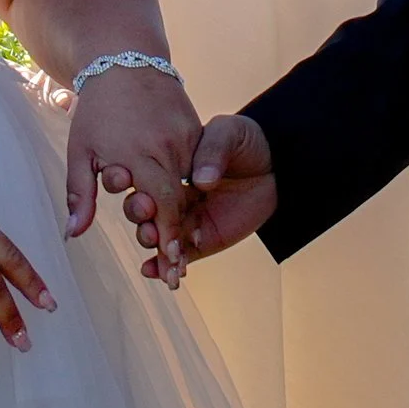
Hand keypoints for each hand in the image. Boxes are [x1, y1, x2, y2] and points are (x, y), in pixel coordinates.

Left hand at [65, 61, 202, 285]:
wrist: (126, 62)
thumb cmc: (98, 110)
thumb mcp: (81, 151)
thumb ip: (79, 195)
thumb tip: (72, 234)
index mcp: (138, 156)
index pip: (159, 206)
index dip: (165, 239)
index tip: (170, 269)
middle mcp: (167, 149)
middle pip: (179, 204)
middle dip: (178, 242)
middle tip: (176, 274)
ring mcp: (185, 139)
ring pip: (191, 189)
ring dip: (189, 221)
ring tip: (184, 251)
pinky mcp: (195, 130)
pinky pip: (197, 169)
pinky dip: (195, 194)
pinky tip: (193, 213)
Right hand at [134, 112, 276, 276]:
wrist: (274, 165)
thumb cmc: (245, 142)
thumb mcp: (228, 134)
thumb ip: (213, 151)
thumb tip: (202, 180)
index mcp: (168, 169)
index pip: (146, 182)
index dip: (136, 187)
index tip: (134, 190)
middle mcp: (171, 197)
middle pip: (146, 214)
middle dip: (143, 221)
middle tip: (150, 224)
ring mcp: (185, 221)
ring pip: (160, 239)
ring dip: (156, 248)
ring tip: (164, 252)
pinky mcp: (201, 242)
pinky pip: (180, 256)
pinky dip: (165, 267)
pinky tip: (157, 273)